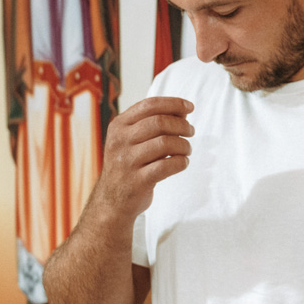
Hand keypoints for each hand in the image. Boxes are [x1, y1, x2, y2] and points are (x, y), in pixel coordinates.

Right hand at [95, 96, 194, 221]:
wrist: (112, 200)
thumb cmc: (129, 165)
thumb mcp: (131, 140)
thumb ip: (152, 123)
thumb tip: (183, 110)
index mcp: (119, 126)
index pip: (149, 105)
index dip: (173, 103)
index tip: (190, 107)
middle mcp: (120, 141)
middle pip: (159, 122)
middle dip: (182, 125)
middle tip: (191, 132)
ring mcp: (127, 161)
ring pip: (166, 143)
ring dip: (184, 145)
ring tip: (187, 150)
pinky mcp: (138, 180)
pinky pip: (167, 166)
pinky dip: (181, 162)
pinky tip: (182, 163)